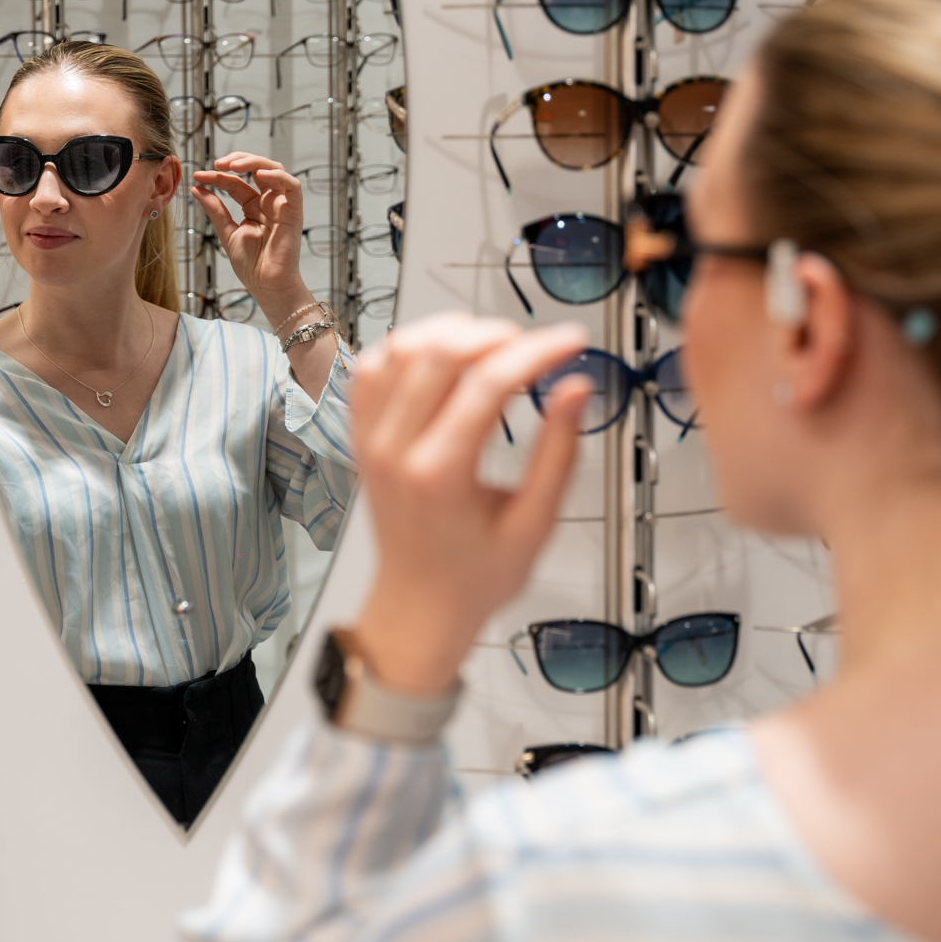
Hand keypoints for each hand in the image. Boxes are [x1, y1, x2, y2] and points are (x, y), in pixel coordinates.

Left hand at [189, 153, 306, 311]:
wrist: (266, 285)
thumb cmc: (251, 265)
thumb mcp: (227, 232)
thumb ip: (215, 210)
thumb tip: (197, 188)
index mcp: (253, 207)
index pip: (235, 183)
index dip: (217, 176)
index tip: (198, 176)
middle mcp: (268, 203)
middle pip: (256, 169)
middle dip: (237, 161)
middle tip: (217, 163)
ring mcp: (282, 206)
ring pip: (274, 171)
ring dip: (255, 162)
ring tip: (234, 165)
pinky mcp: (294, 212)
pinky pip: (292, 187)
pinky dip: (278, 176)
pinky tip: (259, 173)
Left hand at [350, 314, 593, 694]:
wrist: (420, 608)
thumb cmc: (474, 577)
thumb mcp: (535, 523)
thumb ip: (559, 452)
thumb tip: (576, 389)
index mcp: (441, 474)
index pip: (490, 382)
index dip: (537, 351)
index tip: (570, 342)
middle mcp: (397, 450)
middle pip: (441, 352)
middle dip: (498, 334)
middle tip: (535, 346)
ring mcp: (373, 441)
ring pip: (401, 348)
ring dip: (452, 333)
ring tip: (492, 347)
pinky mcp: (363, 438)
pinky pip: (371, 369)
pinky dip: (407, 348)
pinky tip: (441, 358)